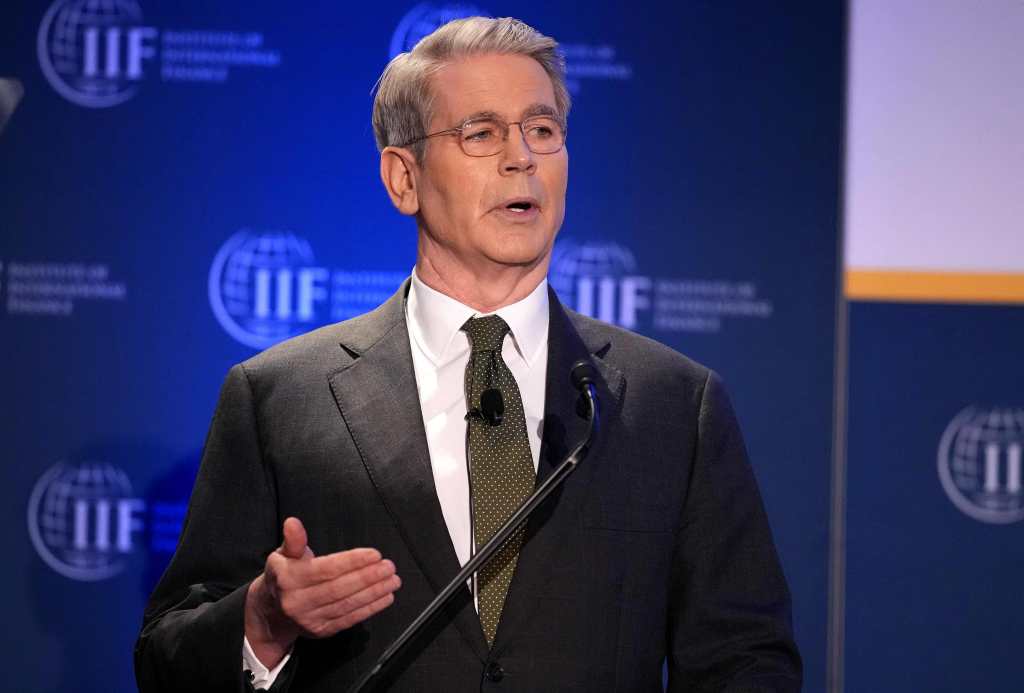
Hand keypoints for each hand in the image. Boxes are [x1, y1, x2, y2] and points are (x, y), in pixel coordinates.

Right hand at [244, 517, 400, 667]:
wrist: (271, 613)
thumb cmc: (284, 576)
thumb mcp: (282, 555)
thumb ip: (293, 540)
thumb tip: (293, 522)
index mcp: (289, 578)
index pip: (325, 569)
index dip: (351, 562)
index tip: (374, 554)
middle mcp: (298, 601)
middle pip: (339, 588)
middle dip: (367, 577)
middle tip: (389, 566)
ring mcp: (310, 619)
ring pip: (347, 604)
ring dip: (374, 592)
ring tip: (393, 580)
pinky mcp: (321, 631)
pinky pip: (349, 619)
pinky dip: (370, 608)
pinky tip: (385, 597)